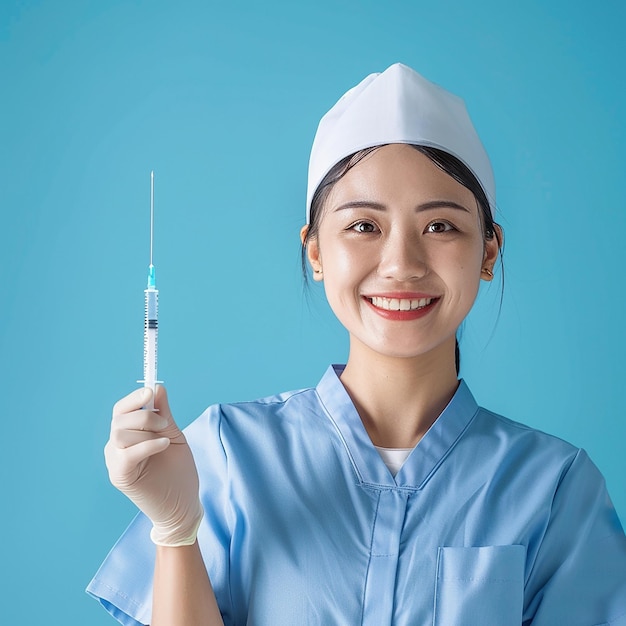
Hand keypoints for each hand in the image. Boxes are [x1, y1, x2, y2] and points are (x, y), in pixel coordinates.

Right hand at [105, 386, 203, 545]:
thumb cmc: (178, 471)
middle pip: (120, 418)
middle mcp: (116, 447)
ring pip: (120, 433)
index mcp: (128, 434)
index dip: (135, 398)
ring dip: (146, 430)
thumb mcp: (173, 434)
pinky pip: (128, 453)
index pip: (121, 409)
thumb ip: (163, 413)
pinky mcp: (121, 476)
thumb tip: (156, 387)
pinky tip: (164, 445)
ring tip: (165, 440)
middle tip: (165, 425)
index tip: (150, 392)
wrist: (183, 504)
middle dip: (146, 416)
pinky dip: (148, 444)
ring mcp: (115, 462)